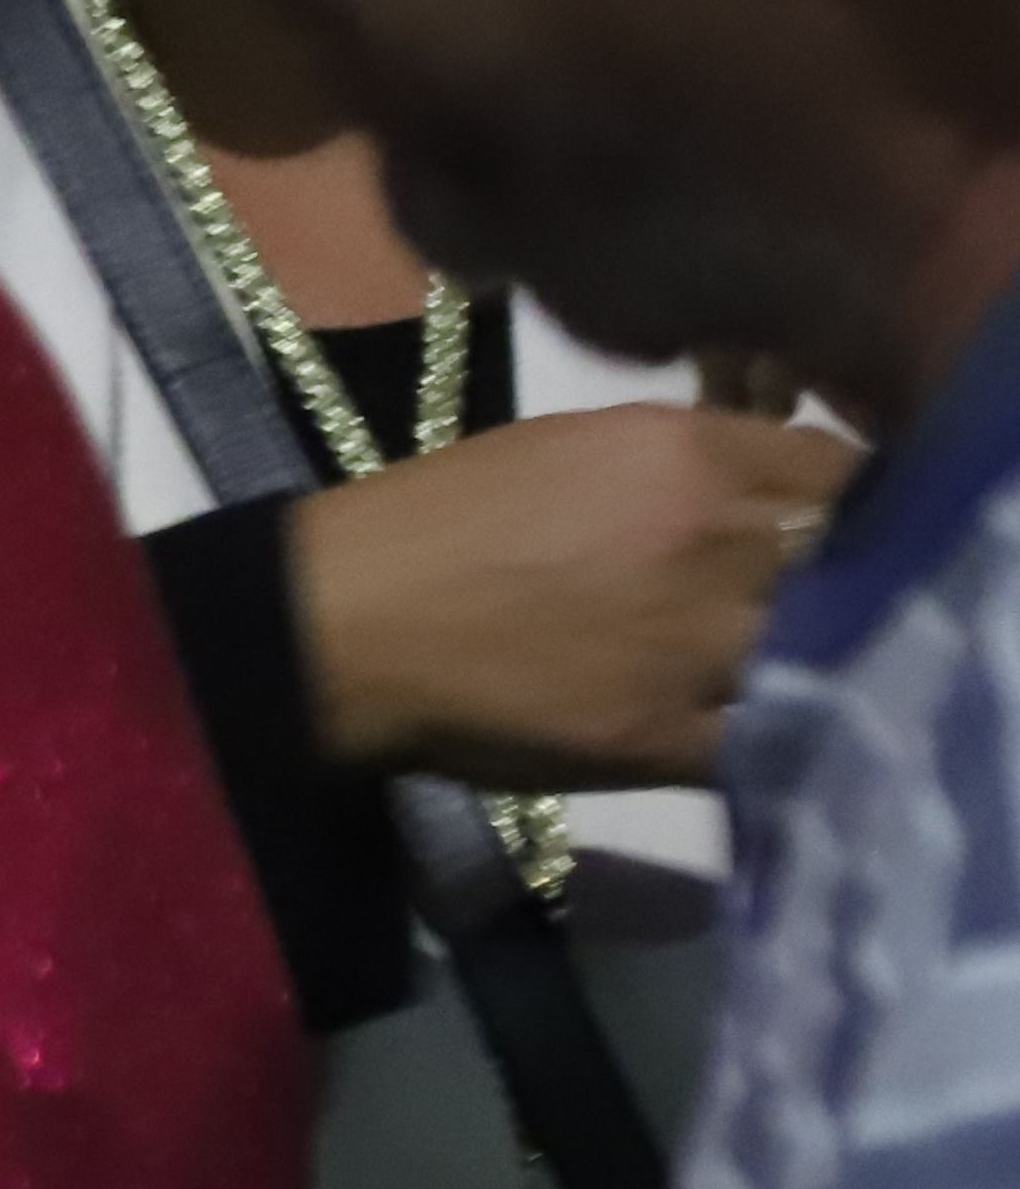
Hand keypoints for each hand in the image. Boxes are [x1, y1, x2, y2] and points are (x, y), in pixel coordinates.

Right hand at [290, 400, 851, 788]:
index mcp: (688, 455)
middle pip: (845, 560)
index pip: (842, 472)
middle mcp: (714, 542)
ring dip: (813, 657)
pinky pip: (766, 742)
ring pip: (821, 650)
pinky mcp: (666, 737)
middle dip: (838, 575)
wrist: (341, 625)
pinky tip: (758, 730)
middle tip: (808, 594)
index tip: (832, 520)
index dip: (847, 500)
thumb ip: (688, 458)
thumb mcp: (575, 446)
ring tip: (784, 663)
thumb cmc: (438, 519)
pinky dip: (776, 737)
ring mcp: (698, 646)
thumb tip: (763, 486)